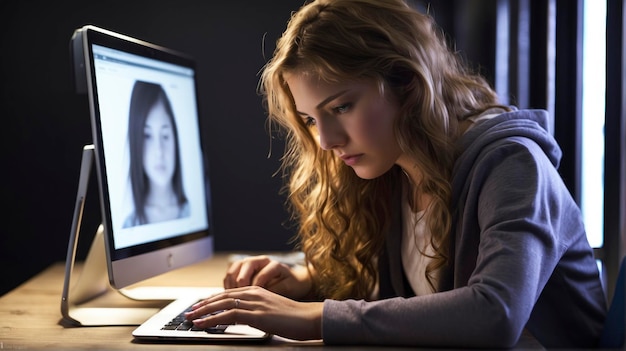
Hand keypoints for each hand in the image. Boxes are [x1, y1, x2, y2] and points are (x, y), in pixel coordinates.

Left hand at [185, 286, 323, 340]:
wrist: (309, 318)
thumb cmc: (293, 317)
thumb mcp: (272, 310)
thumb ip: (257, 309)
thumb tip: (243, 317)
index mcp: (257, 290)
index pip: (228, 293)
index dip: (211, 300)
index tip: (199, 307)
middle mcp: (254, 293)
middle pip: (222, 296)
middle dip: (203, 305)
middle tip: (189, 312)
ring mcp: (255, 303)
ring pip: (222, 304)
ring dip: (203, 312)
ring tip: (191, 318)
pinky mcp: (256, 315)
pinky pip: (229, 315)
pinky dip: (213, 319)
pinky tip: (203, 324)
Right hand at [224, 255, 311, 299]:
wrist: (291, 282)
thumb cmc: (290, 285)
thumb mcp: (288, 288)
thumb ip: (275, 291)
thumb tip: (261, 297)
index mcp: (272, 264)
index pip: (261, 274)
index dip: (256, 288)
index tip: (254, 300)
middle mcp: (258, 261)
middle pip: (243, 266)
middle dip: (240, 284)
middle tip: (239, 298)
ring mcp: (248, 264)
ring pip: (233, 270)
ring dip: (230, 285)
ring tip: (232, 299)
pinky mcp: (240, 271)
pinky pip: (229, 276)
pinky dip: (227, 286)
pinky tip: (229, 298)